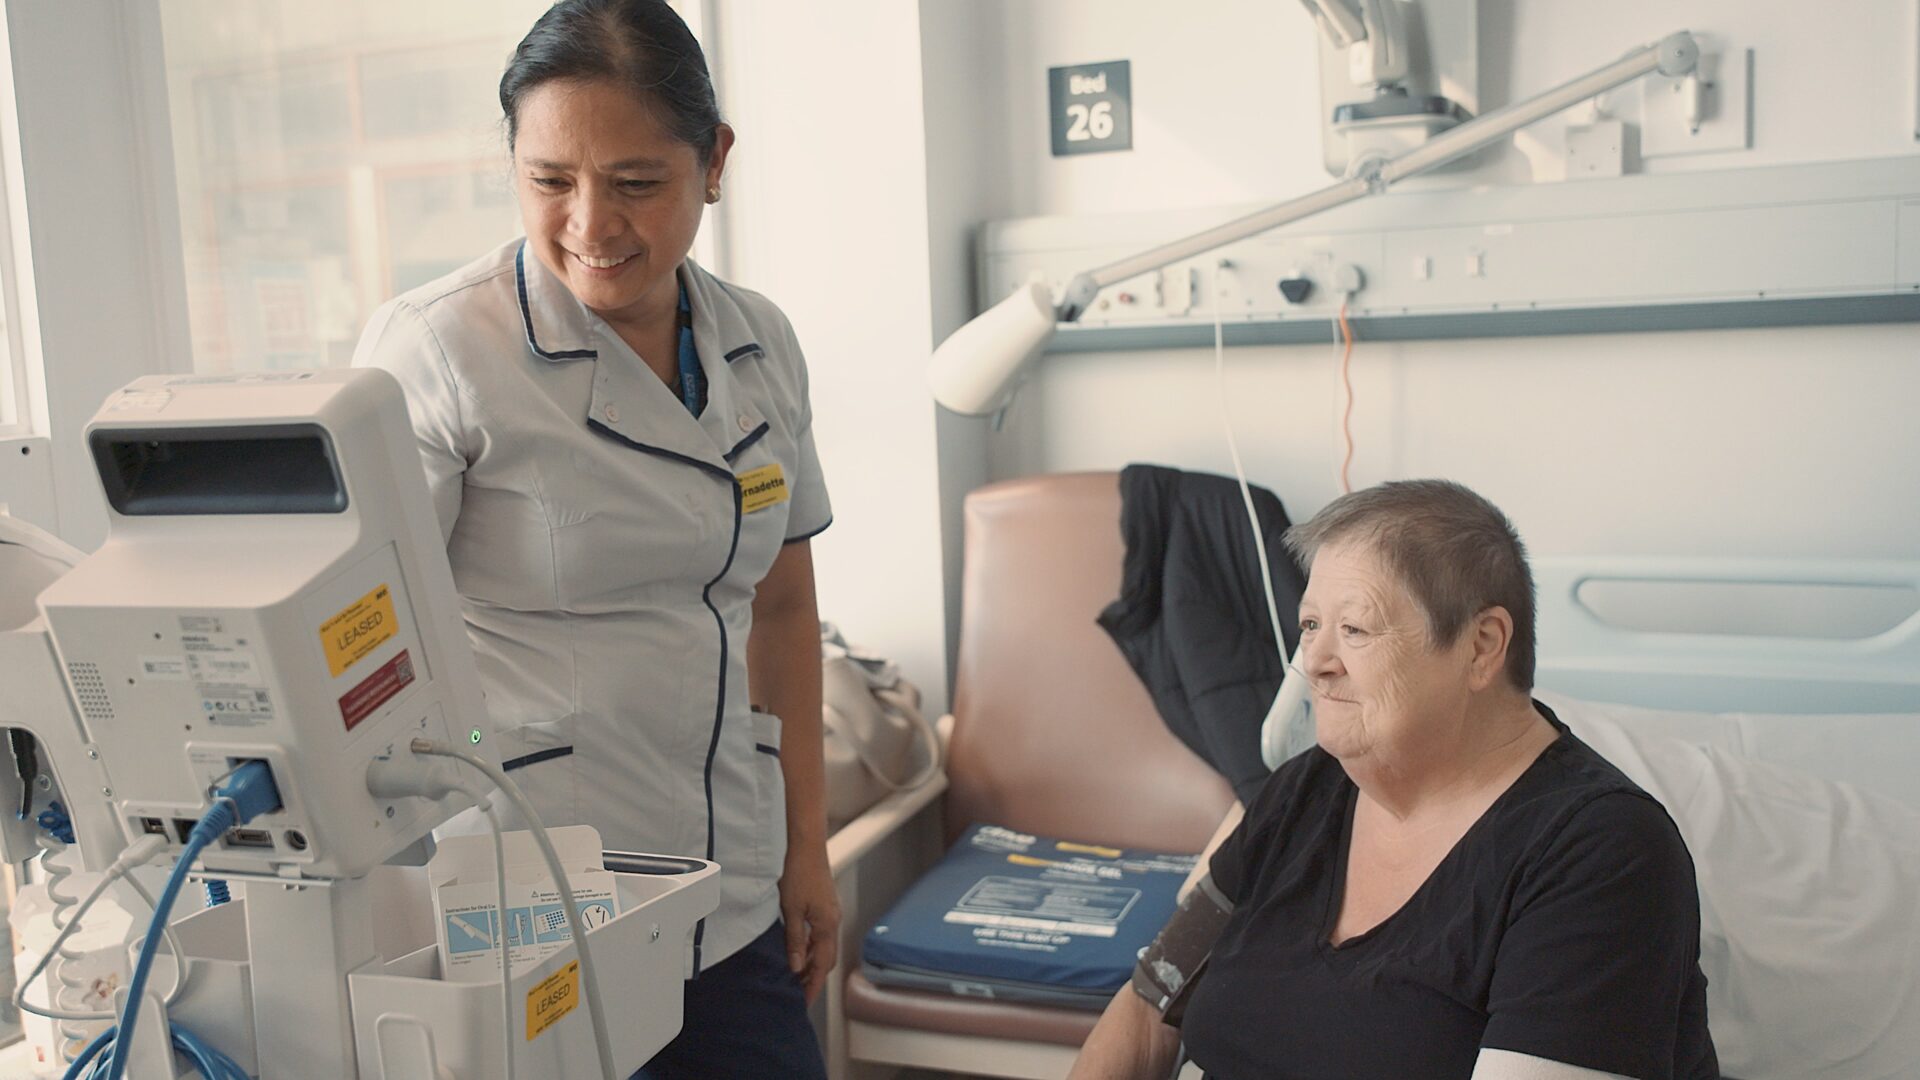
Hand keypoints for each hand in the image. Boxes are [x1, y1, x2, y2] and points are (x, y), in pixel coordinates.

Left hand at [778, 841, 840, 1003]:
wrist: (806, 844)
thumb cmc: (797, 872)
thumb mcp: (790, 910)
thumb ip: (794, 940)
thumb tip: (795, 965)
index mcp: (827, 925)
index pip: (822, 965)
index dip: (813, 985)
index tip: (804, 1001)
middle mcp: (833, 920)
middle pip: (827, 958)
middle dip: (814, 977)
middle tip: (797, 991)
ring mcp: (831, 912)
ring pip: (824, 946)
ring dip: (811, 961)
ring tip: (795, 974)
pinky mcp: (825, 905)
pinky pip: (821, 934)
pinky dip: (811, 946)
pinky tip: (798, 948)